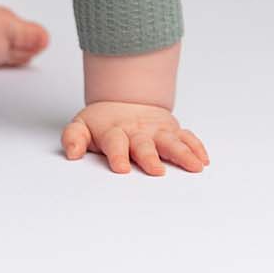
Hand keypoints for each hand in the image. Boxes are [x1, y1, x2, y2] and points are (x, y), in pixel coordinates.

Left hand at [62, 102, 209, 175]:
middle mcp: (137, 132)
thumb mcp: (82, 126)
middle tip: (156, 170)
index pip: (115, 143)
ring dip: (182, 153)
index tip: (121, 168)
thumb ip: (74, 138)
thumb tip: (71, 152)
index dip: (117, 155)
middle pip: (144, 144)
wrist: (124, 102)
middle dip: (150, 157)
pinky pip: (186, 138)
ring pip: (171, 141)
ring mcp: (156, 131)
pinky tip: (203, 159)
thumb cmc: (103, 124)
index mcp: (114, 132)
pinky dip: (195, 147)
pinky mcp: (172, 131)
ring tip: (194, 166)